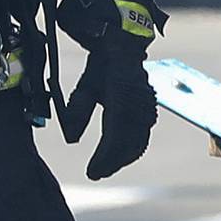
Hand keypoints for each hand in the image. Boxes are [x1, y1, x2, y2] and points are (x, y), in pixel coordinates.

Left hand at [63, 43, 156, 179]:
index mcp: (121, 96)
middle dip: (112, 162)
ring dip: (122, 158)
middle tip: (96, 173)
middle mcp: (138, 104)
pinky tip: (120, 157)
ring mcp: (146, 107)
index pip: (115, 136)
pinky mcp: (149, 109)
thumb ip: (78, 111)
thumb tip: (72, 139)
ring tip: (105, 168)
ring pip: (138, 141)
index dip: (104, 157)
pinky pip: (142, 135)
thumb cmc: (101, 66)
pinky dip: (132, 149)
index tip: (92, 171)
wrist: (124, 47)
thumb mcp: (84, 85)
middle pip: (128, 143)